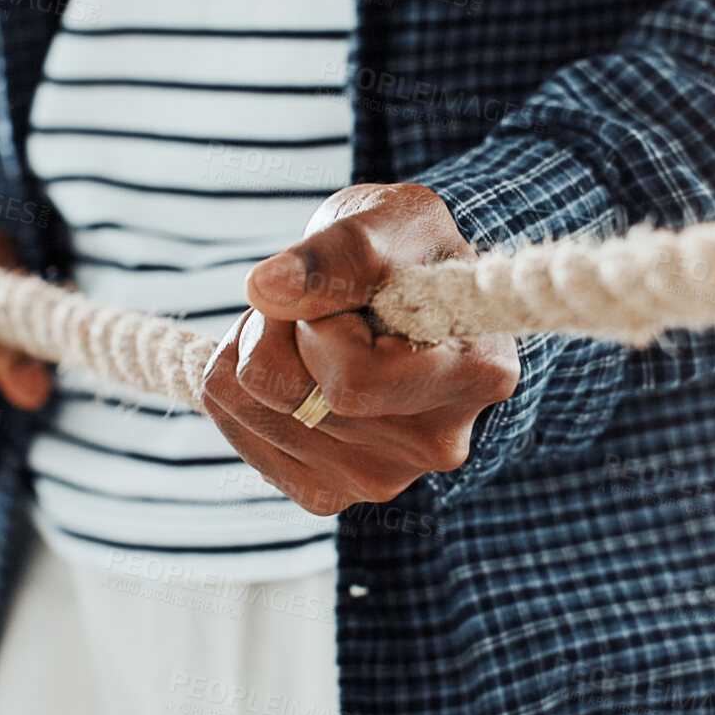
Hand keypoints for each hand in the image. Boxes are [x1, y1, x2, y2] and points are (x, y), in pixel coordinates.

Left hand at [202, 183, 519, 514]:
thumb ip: (333, 253)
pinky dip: (241, 388)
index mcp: (475, 376)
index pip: (352, 381)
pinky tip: (291, 368)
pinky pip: (239, 433)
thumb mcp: (389, 222)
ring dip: (255, 350)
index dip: (319, 324)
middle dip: (278, 328)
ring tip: (311, 330)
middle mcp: (436, 445)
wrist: (408, 297)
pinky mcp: (329, 492)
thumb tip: (265, 288)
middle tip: (317, 303)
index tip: (346, 294)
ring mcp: (381, 478)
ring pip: (252, 409)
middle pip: (291, 394)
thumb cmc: (408, 252)